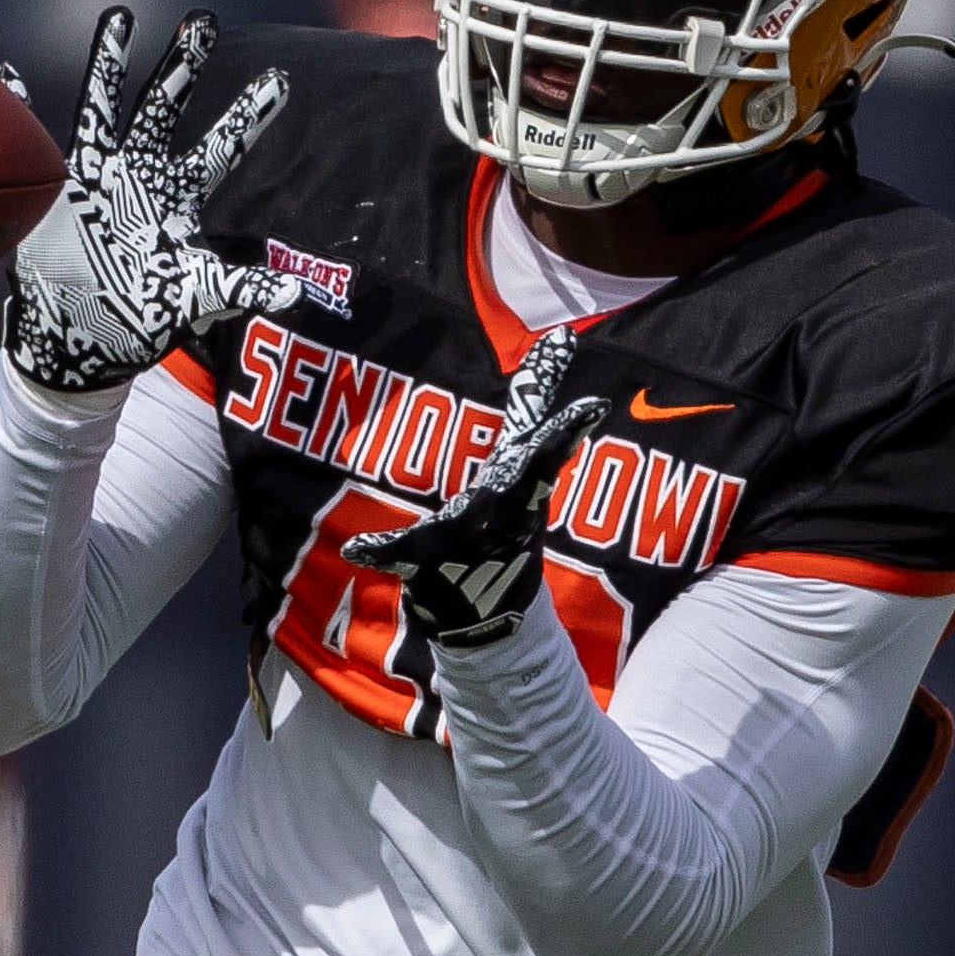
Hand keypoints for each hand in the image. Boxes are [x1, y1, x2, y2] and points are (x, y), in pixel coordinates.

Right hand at [2, 8, 299, 392]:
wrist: (85, 334)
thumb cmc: (144, 314)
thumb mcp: (198, 298)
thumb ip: (243, 290)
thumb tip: (295, 295)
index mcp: (178, 194)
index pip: (222, 148)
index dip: (249, 116)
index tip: (280, 79)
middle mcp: (140, 173)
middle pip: (166, 107)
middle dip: (184, 66)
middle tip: (204, 21)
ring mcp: (96, 176)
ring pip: (104, 106)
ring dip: (110, 65)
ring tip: (120, 18)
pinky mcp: (55, 189)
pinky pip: (34, 141)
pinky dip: (20, 109)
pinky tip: (9, 74)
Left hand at [343, 328, 607, 647]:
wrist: (488, 621)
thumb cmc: (504, 531)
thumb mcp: (524, 466)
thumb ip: (532, 407)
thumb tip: (559, 334)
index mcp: (520, 484)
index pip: (548, 446)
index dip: (572, 426)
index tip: (597, 406)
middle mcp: (502, 512)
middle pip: (523, 478)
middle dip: (541, 457)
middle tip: (558, 441)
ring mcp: (468, 543)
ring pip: (465, 519)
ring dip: (461, 518)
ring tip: (456, 509)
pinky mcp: (430, 565)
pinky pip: (402, 555)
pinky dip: (381, 550)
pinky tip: (357, 548)